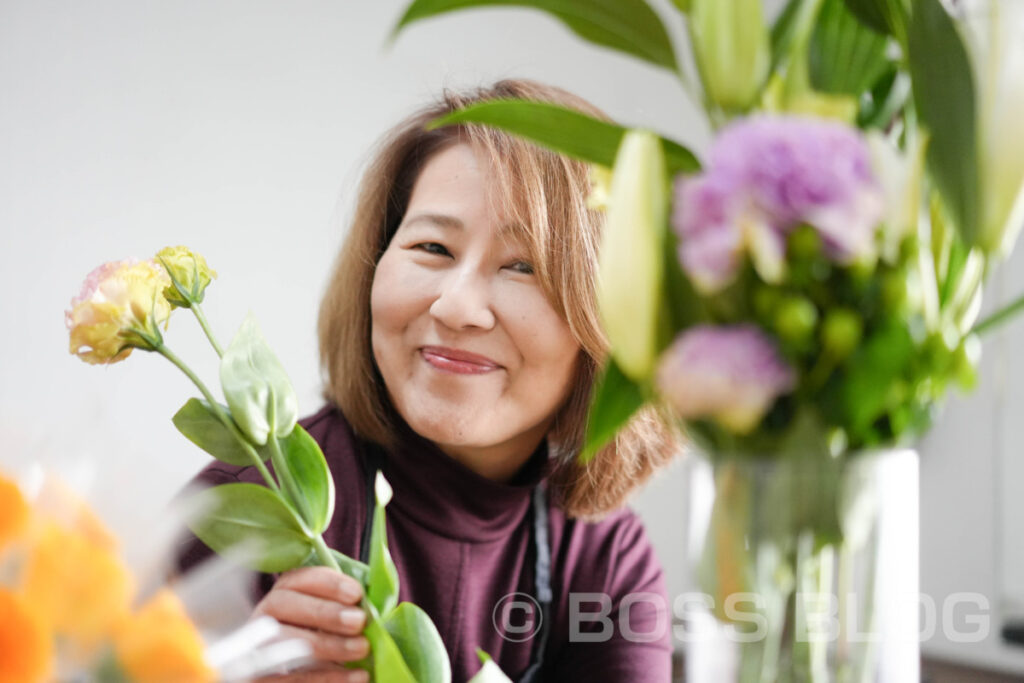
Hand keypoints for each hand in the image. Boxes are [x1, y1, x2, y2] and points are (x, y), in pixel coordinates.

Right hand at [253, 566, 370, 682]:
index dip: (328, 583)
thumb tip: (372, 607)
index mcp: (285, 593)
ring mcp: (257, 648)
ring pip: (286, 641)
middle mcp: (264, 616)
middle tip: (359, 622)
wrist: (306, 673)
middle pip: (285, 605)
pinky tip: (357, 676)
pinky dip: (328, 678)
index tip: (356, 593)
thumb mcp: (334, 620)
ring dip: (328, 645)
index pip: (299, 579)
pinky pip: (291, 678)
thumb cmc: (328, 642)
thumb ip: (348, 609)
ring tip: (362, 648)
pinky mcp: (261, 679)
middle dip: (325, 612)